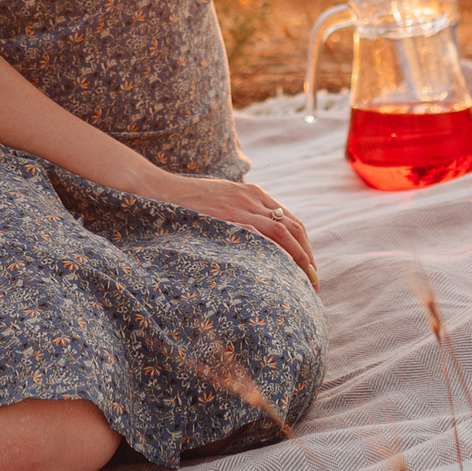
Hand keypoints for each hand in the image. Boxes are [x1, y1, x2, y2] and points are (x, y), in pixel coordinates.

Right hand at [136, 161, 319, 285]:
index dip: (302, 243)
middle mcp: (252, 196)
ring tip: (309, 280)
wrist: (157, 190)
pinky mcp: (232, 215)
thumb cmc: (183, 202)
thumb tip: (247, 242)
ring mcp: (243, 205)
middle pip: (294, 225)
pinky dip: (284, 250)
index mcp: (251, 193)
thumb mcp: (216, 204)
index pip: (288, 218)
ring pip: (286, 229)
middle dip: (308, 253)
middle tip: (314, 279)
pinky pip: (268, 233)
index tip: (307, 265)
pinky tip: (289, 269)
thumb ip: (235, 215)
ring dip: (302, 256)